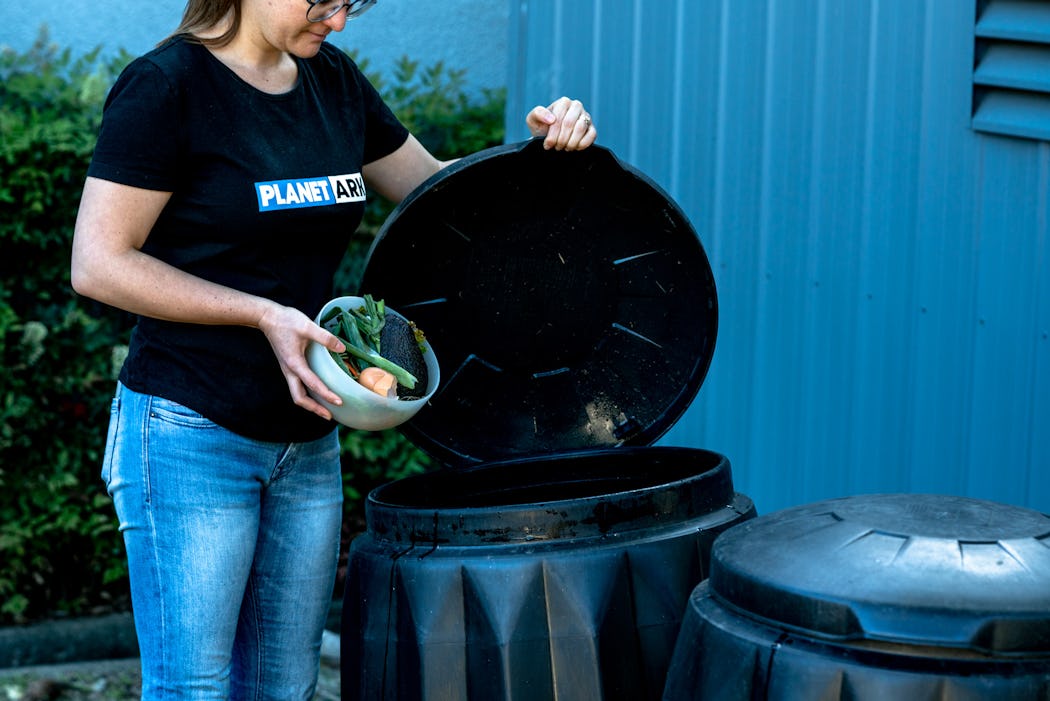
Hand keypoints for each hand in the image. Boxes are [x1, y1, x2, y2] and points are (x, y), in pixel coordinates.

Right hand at [257, 303, 345, 419]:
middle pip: (299, 398)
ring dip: (310, 404)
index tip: (339, 401)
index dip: (326, 394)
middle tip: (330, 416)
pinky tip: (318, 393)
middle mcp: (289, 371)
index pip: (312, 384)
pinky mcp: (289, 367)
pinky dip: (308, 394)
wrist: (267, 317)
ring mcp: (288, 370)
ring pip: (297, 394)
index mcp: (294, 363)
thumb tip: (342, 347)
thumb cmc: (286, 321)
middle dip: (315, 409)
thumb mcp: (307, 326)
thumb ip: (325, 337)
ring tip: (325, 410)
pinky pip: (297, 386)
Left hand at [527, 96, 596, 150]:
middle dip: (561, 139)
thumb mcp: (533, 120)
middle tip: (556, 147)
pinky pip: (592, 135)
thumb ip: (537, 114)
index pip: (559, 118)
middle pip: (569, 123)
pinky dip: (582, 144)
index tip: (547, 144)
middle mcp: (576, 106)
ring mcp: (586, 117)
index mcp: (563, 102)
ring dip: (571, 142)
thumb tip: (551, 118)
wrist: (550, 140)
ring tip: (564, 148)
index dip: (553, 134)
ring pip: (581, 128)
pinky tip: (574, 148)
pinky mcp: (592, 128)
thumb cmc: (542, 129)